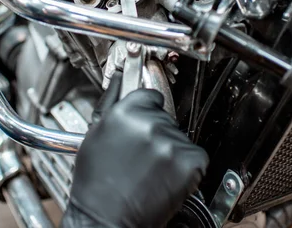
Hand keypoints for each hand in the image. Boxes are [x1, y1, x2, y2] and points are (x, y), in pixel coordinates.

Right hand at [62, 87, 208, 227]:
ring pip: (180, 137)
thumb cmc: (97, 184)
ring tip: (150, 170)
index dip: (147, 111)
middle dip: (157, 134)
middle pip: (165, 117)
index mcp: (125, 112)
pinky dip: (187, 167)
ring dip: (171, 152)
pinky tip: (166, 177)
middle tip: (141, 156)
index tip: (144, 122)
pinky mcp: (189, 161)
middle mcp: (149, 123)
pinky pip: (196, 156)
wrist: (106, 219)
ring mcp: (171, 142)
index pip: (150, 96)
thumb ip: (111, 102)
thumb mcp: (95, 135)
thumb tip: (119, 78)